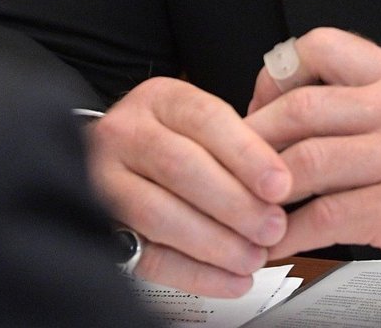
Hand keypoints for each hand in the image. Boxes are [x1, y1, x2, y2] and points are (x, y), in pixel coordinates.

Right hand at [86, 77, 292, 296]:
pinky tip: (230, 281)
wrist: (100, 157)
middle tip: (273, 228)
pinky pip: (147, 255)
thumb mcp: (197, 120)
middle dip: (235, 203)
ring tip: (254, 257)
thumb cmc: (169, 138)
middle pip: (182, 167)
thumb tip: (282, 183)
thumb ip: (236, 141)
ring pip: (160, 214)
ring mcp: (102, 179)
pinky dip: (194, 273)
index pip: (207, 119)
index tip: (281, 184)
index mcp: (160, 99)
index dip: (247, 154)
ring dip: (216, 242)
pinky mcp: (98, 226)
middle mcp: (126, 133)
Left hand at [245, 28, 380, 307]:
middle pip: (302, 103)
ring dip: (263, 191)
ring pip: (306, 158)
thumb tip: (304, 111)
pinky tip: (278, 246)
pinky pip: (325, 216)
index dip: (276, 76)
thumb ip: (373, 106)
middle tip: (234, 166)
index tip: (259, 108)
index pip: (321, 46)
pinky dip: (289, 235)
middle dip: (254, 138)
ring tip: (247, 211)